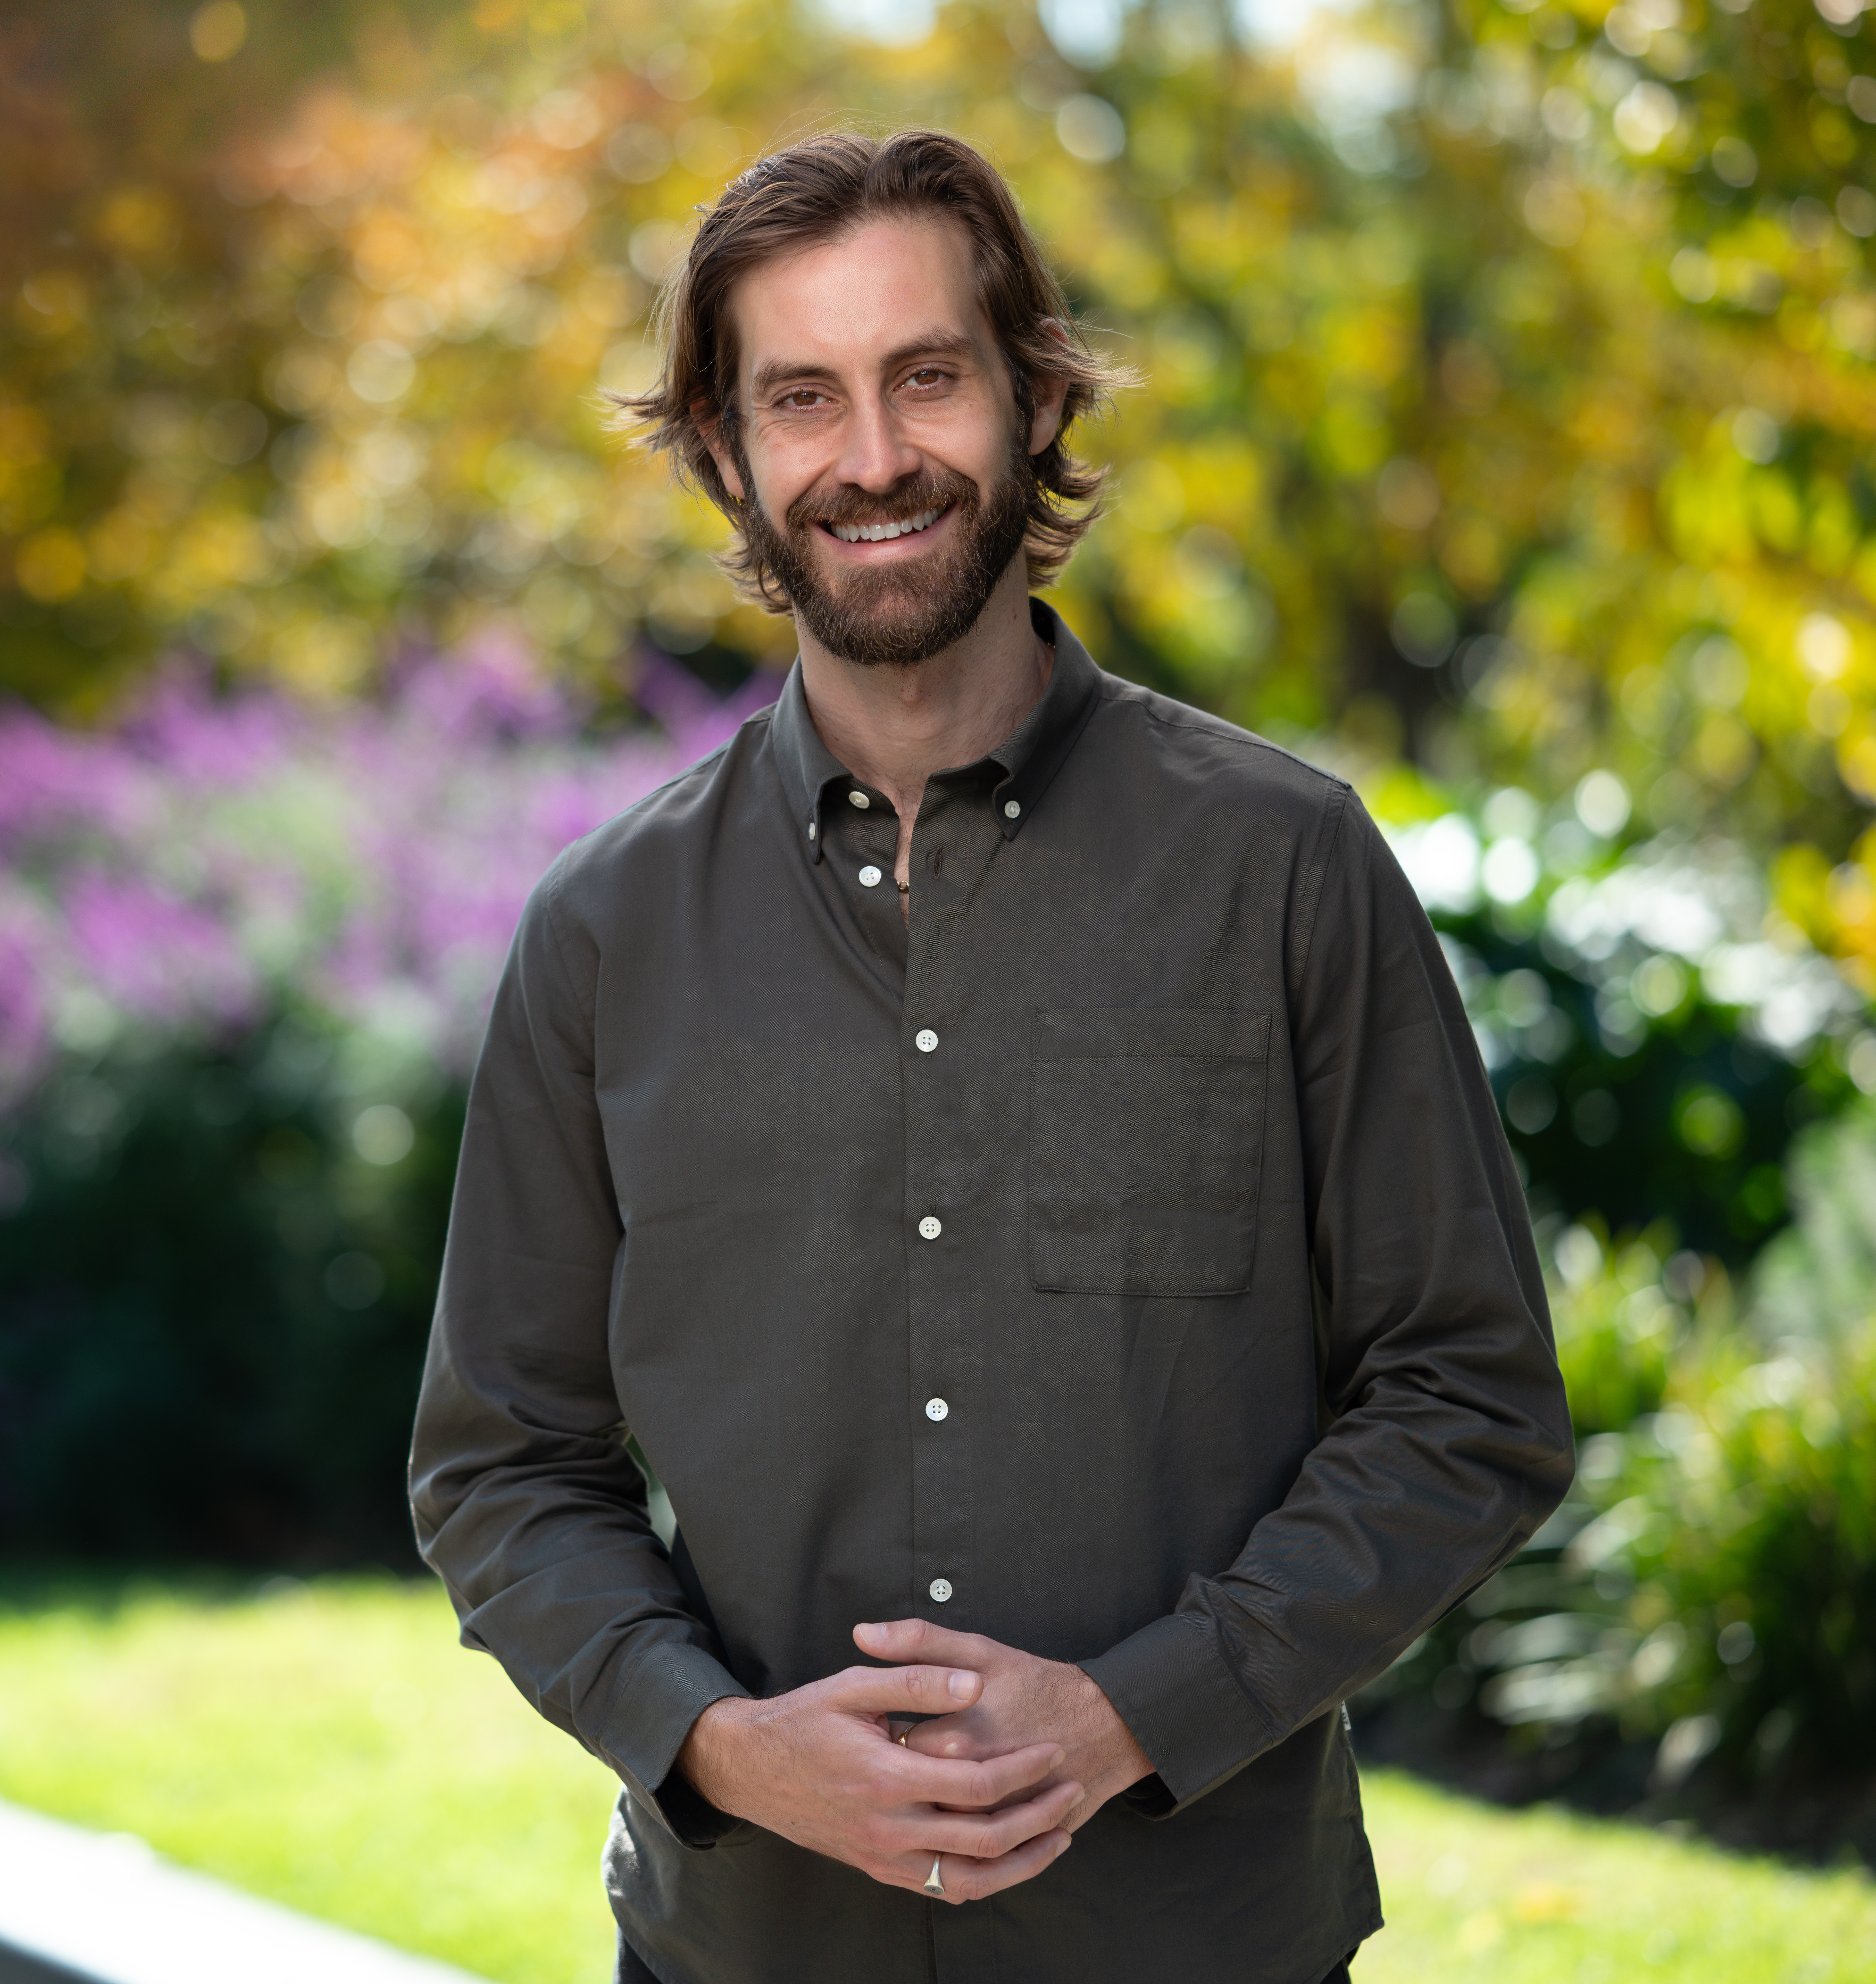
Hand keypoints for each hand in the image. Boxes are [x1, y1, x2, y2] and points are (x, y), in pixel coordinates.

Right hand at [677, 1660, 1078, 1901]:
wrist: (750, 1768)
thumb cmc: (803, 1719)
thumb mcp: (853, 1685)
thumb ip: (916, 1680)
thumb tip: (971, 1684)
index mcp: (887, 1777)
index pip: (978, 1784)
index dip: (1024, 1769)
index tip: (1054, 1750)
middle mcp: (888, 1828)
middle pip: (984, 1838)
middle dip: (1038, 1816)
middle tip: (1071, 1789)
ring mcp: (882, 1857)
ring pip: (968, 1879)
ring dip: (1021, 1862)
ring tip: (1058, 1836)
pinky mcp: (876, 1869)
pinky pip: (939, 1890)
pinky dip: (981, 1882)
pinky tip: (1007, 1862)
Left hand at [854, 1620, 1152, 1831]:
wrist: (1103, 1724)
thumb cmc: (1037, 1684)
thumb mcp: (979, 1650)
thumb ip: (918, 1640)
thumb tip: (861, 1632)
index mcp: (950, 1741)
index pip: (892, 1749)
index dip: (891, 1736)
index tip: (900, 1723)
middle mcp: (964, 1790)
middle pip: (909, 1794)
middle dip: (905, 1778)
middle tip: (920, 1755)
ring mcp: (988, 1823)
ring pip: (936, 1830)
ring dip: (927, 1812)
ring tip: (934, 1784)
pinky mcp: (1010, 1842)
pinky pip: (967, 1856)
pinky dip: (955, 1842)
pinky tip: (953, 1816)